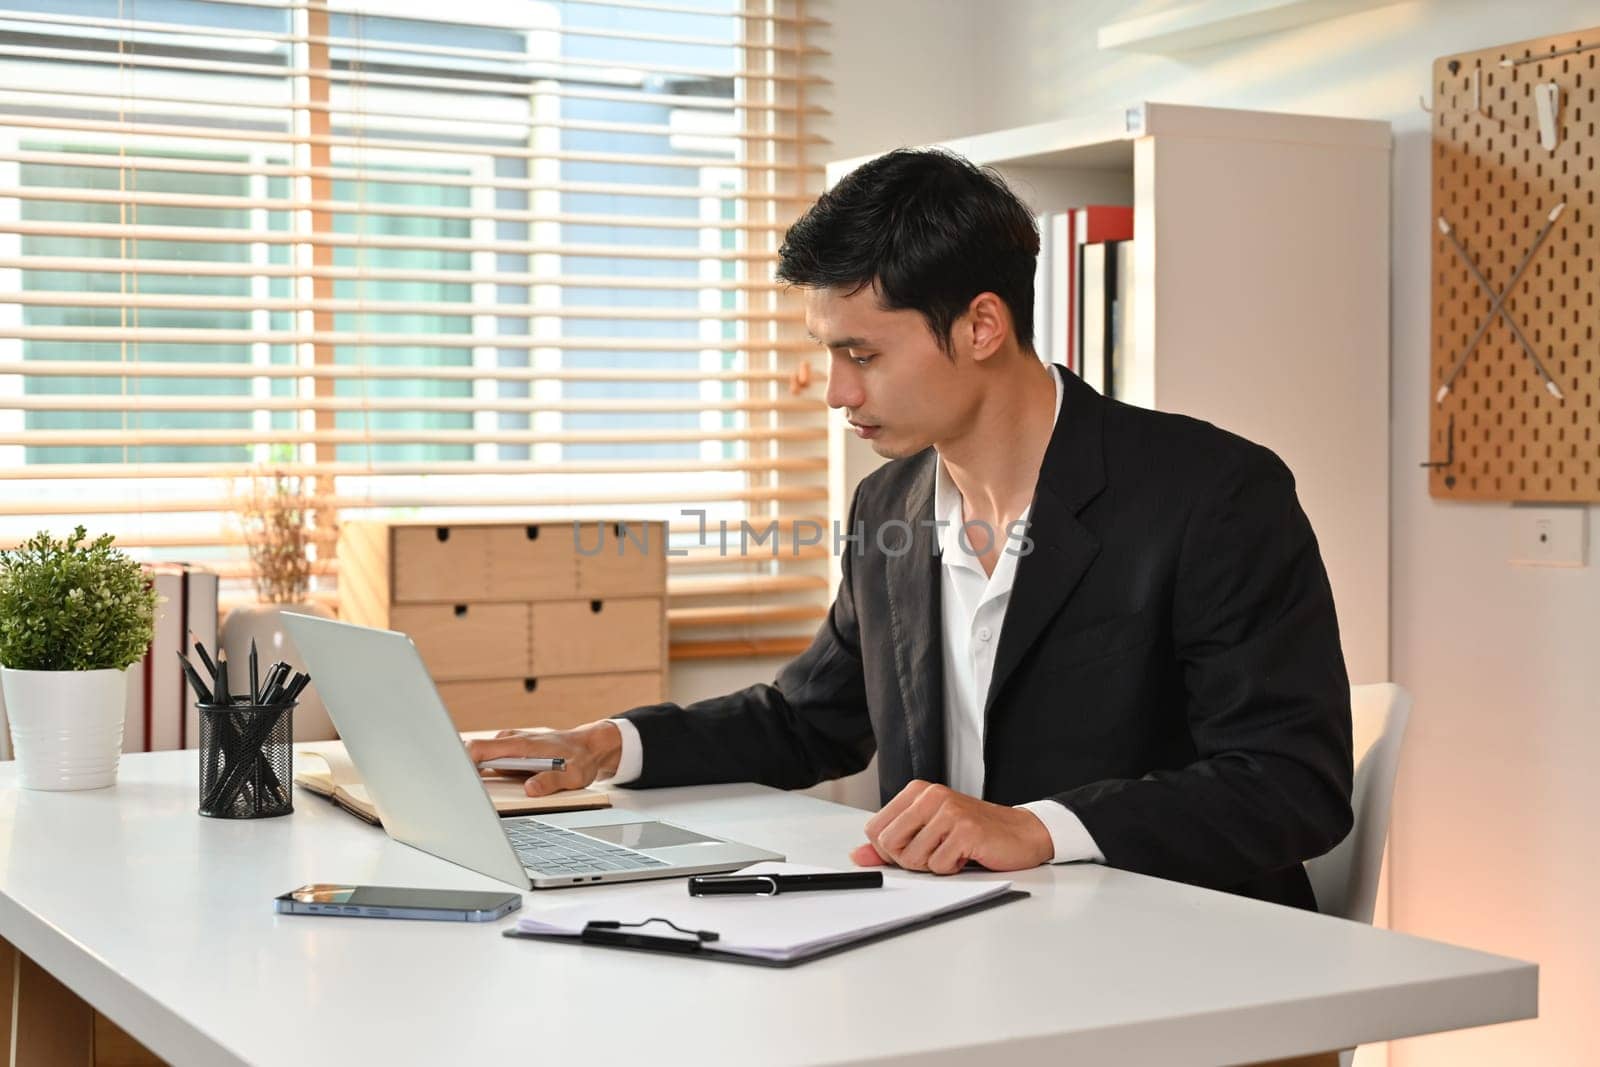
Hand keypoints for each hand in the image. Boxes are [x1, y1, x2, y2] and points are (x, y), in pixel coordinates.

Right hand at [464, 720, 622, 797]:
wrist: (589, 745)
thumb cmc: (581, 758)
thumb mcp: (574, 775)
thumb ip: (551, 782)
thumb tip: (529, 789)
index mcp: (522, 745)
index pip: (480, 748)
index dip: (461, 761)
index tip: (451, 776)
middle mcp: (513, 741)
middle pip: (474, 753)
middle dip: (462, 770)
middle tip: (458, 792)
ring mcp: (512, 745)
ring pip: (482, 757)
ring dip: (474, 773)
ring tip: (469, 794)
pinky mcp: (513, 752)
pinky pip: (492, 760)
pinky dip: (484, 772)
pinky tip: (484, 787)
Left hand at [850, 780, 1053, 874]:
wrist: (1020, 832)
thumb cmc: (973, 832)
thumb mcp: (927, 833)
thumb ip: (890, 843)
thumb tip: (857, 855)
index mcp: (916, 792)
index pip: (874, 829)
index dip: (888, 850)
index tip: (912, 848)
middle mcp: (930, 796)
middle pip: (888, 844)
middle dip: (908, 860)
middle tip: (934, 853)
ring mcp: (949, 811)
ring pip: (912, 858)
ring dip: (932, 866)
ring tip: (952, 852)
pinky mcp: (966, 830)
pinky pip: (939, 865)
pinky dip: (952, 869)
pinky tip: (966, 855)